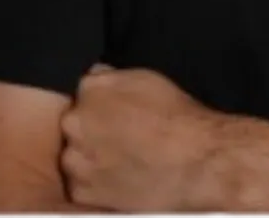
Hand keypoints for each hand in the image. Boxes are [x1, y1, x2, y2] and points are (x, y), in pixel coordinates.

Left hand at [60, 63, 226, 215]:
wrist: (193, 160)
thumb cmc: (176, 116)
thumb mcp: (147, 78)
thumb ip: (115, 78)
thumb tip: (100, 77)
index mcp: (90, 88)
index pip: (86, 92)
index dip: (104, 104)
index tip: (118, 114)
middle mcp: (75, 121)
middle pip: (76, 123)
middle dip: (92, 129)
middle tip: (121, 138)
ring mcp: (75, 159)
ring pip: (75, 156)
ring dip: (91, 157)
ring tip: (122, 161)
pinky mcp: (81, 192)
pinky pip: (80, 185)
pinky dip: (96, 184)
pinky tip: (121, 179)